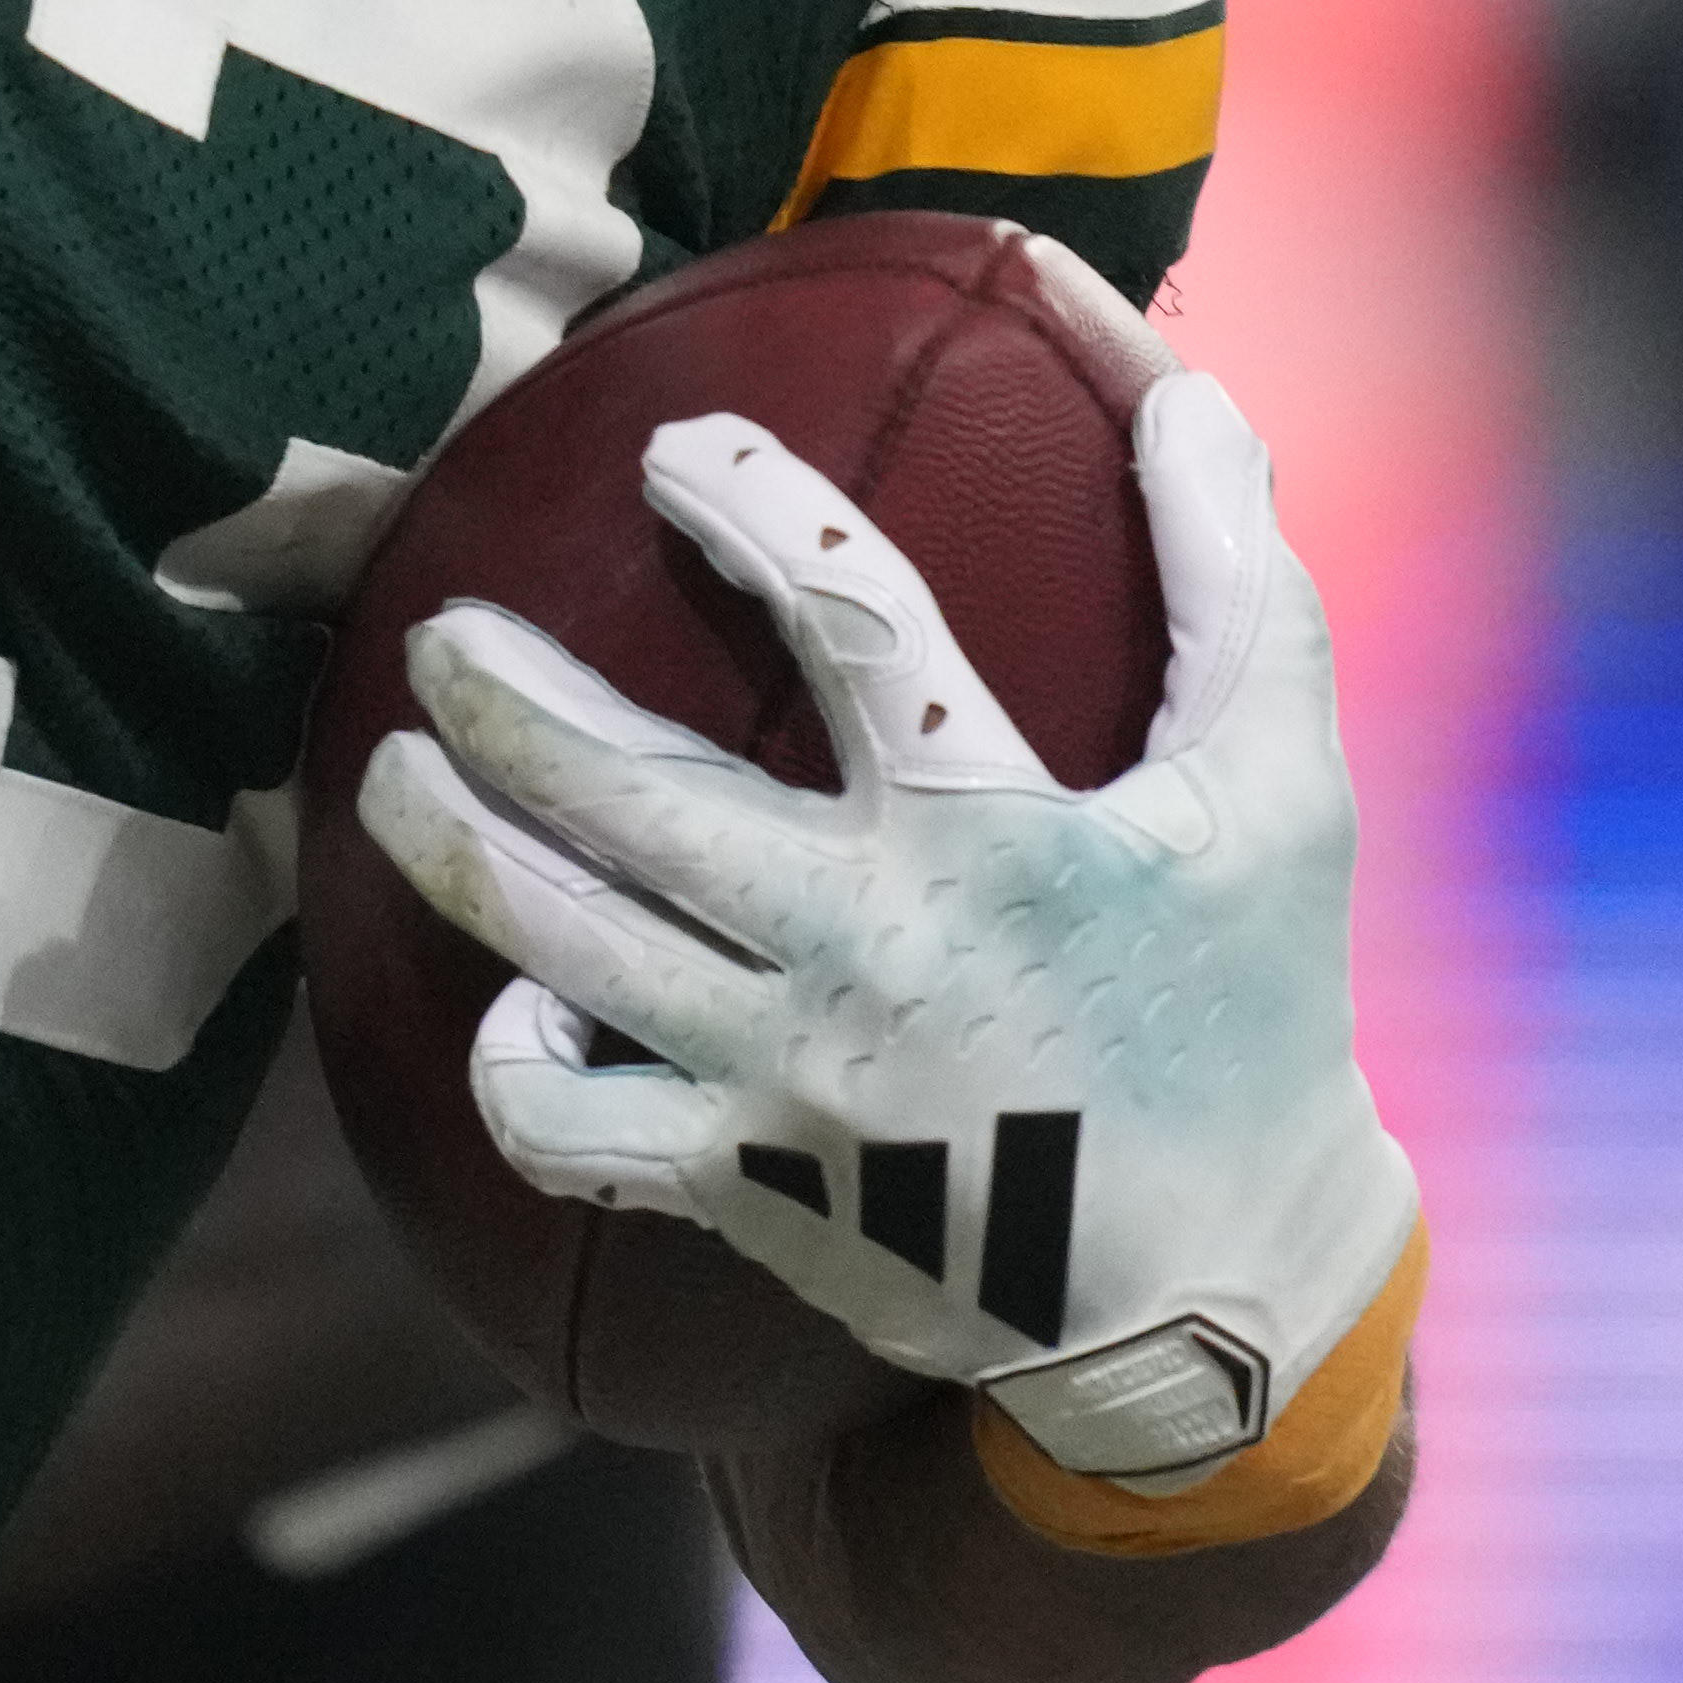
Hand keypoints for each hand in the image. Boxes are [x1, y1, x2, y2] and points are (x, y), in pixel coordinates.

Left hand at [360, 361, 1420, 1497]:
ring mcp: (788, 1081)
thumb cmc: (1253, 1006)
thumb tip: (1181, 383)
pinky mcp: (745, 1189)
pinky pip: (564, 1131)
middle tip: (438, 636)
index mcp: (996, 830)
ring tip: (396, 775)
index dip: (751, 509)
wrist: (1219, 1298)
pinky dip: (515, 1065)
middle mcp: (869, 947)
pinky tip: (515, 1006)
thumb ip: (1231, 572)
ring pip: (562, 946)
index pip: (850, 617)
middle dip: (502, 698)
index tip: (674, 453)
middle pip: (631, 796)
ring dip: (454, 844)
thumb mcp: (1286, 780)